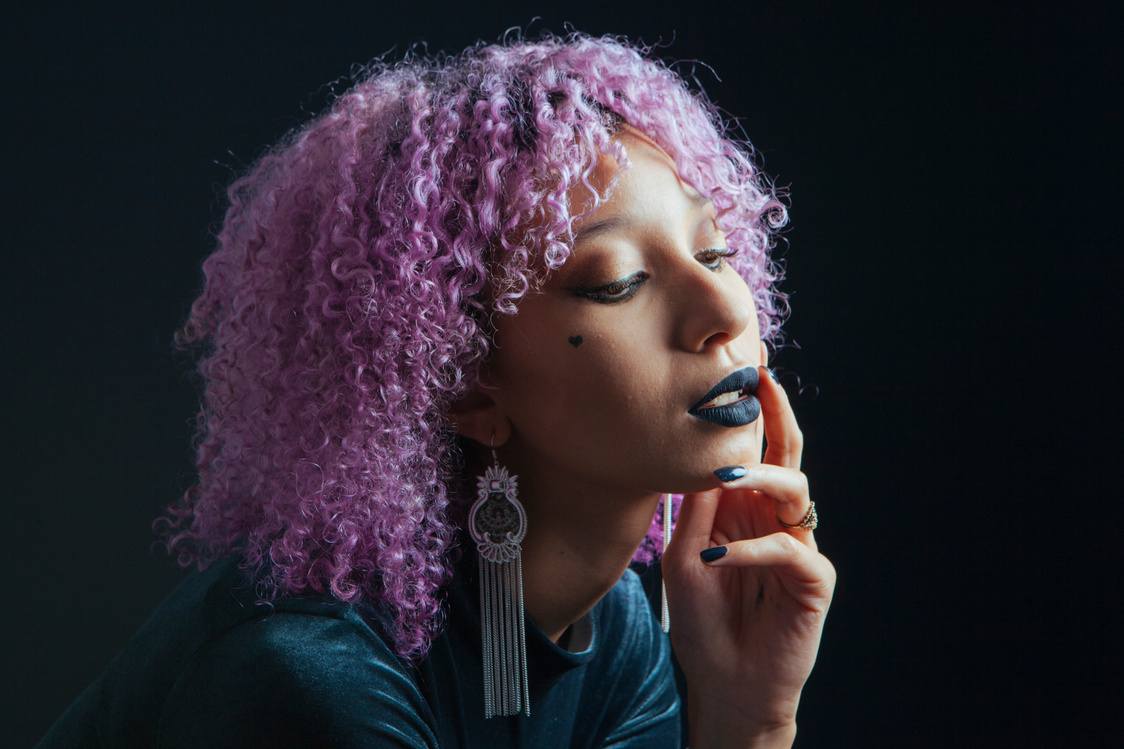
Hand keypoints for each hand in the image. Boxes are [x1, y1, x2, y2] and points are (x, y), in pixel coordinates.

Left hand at [663, 367, 835, 748]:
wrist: (724, 685)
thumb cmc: (703, 623)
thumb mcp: (684, 556)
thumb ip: (697, 509)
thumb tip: (701, 457)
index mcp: (744, 510)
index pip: (752, 451)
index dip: (753, 411)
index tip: (747, 364)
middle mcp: (774, 520)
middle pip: (785, 454)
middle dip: (776, 412)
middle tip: (762, 377)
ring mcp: (797, 546)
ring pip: (793, 489)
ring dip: (759, 477)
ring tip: (723, 476)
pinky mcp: (813, 579)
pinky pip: (788, 548)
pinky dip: (750, 551)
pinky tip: (716, 560)